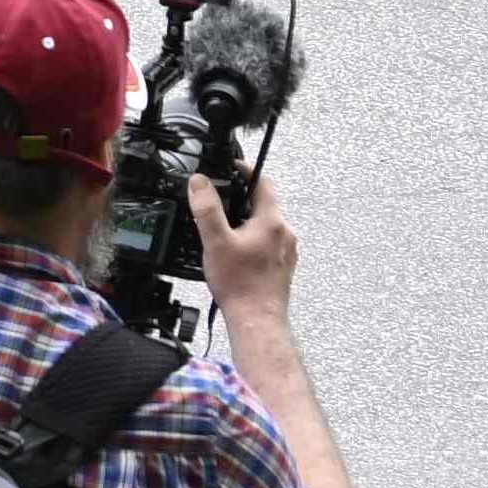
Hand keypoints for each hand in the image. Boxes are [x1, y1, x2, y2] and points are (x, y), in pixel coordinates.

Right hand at [189, 166, 299, 316]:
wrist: (256, 319)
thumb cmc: (240, 285)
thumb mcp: (215, 241)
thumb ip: (207, 208)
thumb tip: (200, 182)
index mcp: (271, 222)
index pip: (264, 183)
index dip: (247, 171)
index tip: (234, 167)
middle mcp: (284, 233)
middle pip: (265, 205)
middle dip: (244, 200)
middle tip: (221, 203)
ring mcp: (287, 251)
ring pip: (267, 226)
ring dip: (249, 222)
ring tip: (226, 233)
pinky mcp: (283, 266)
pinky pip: (270, 244)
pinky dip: (254, 241)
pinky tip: (238, 255)